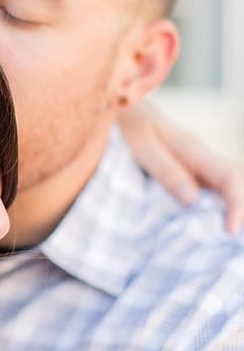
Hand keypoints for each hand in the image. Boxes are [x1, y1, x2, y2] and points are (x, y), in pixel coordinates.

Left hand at [120, 102, 243, 231]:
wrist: (119, 108)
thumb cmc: (128, 124)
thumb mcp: (142, 146)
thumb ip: (165, 170)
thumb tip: (191, 199)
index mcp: (196, 152)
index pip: (231, 179)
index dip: (237, 206)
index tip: (230, 232)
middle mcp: (202, 160)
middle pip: (236, 185)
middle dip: (241, 212)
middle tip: (231, 243)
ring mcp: (194, 167)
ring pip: (224, 190)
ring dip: (228, 211)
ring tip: (222, 243)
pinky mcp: (184, 173)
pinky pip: (206, 192)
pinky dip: (210, 210)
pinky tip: (201, 229)